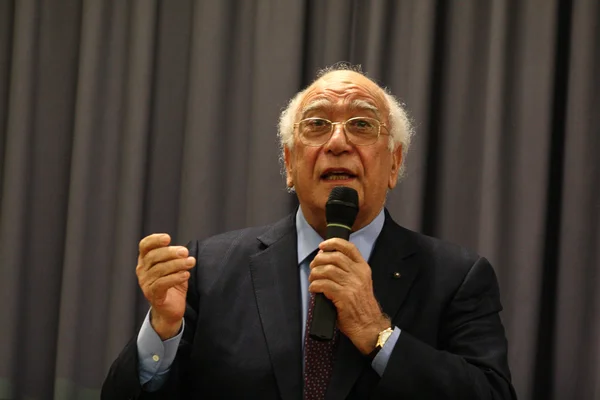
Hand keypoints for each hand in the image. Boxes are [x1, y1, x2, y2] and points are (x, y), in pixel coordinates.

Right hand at [136, 234, 195, 338]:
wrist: (171, 309)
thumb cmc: (173, 284)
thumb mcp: (175, 267)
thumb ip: (177, 258)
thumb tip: (184, 251)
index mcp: (146, 260)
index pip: (145, 246)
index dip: (154, 240)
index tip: (168, 238)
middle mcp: (142, 271)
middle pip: (153, 257)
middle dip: (170, 252)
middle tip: (185, 252)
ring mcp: (146, 284)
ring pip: (159, 270)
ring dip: (177, 264)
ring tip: (191, 262)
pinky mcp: (153, 295)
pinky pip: (161, 284)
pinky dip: (175, 278)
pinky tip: (186, 275)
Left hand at [309, 238, 389, 353]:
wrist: (369, 326)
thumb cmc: (361, 306)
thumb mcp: (361, 283)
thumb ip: (348, 271)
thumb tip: (326, 260)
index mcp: (363, 269)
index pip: (349, 248)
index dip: (333, 243)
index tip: (322, 246)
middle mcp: (358, 274)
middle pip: (335, 257)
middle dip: (319, 259)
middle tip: (313, 266)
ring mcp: (351, 285)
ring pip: (327, 269)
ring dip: (315, 273)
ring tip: (312, 279)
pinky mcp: (343, 296)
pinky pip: (324, 284)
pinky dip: (315, 285)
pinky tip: (313, 289)